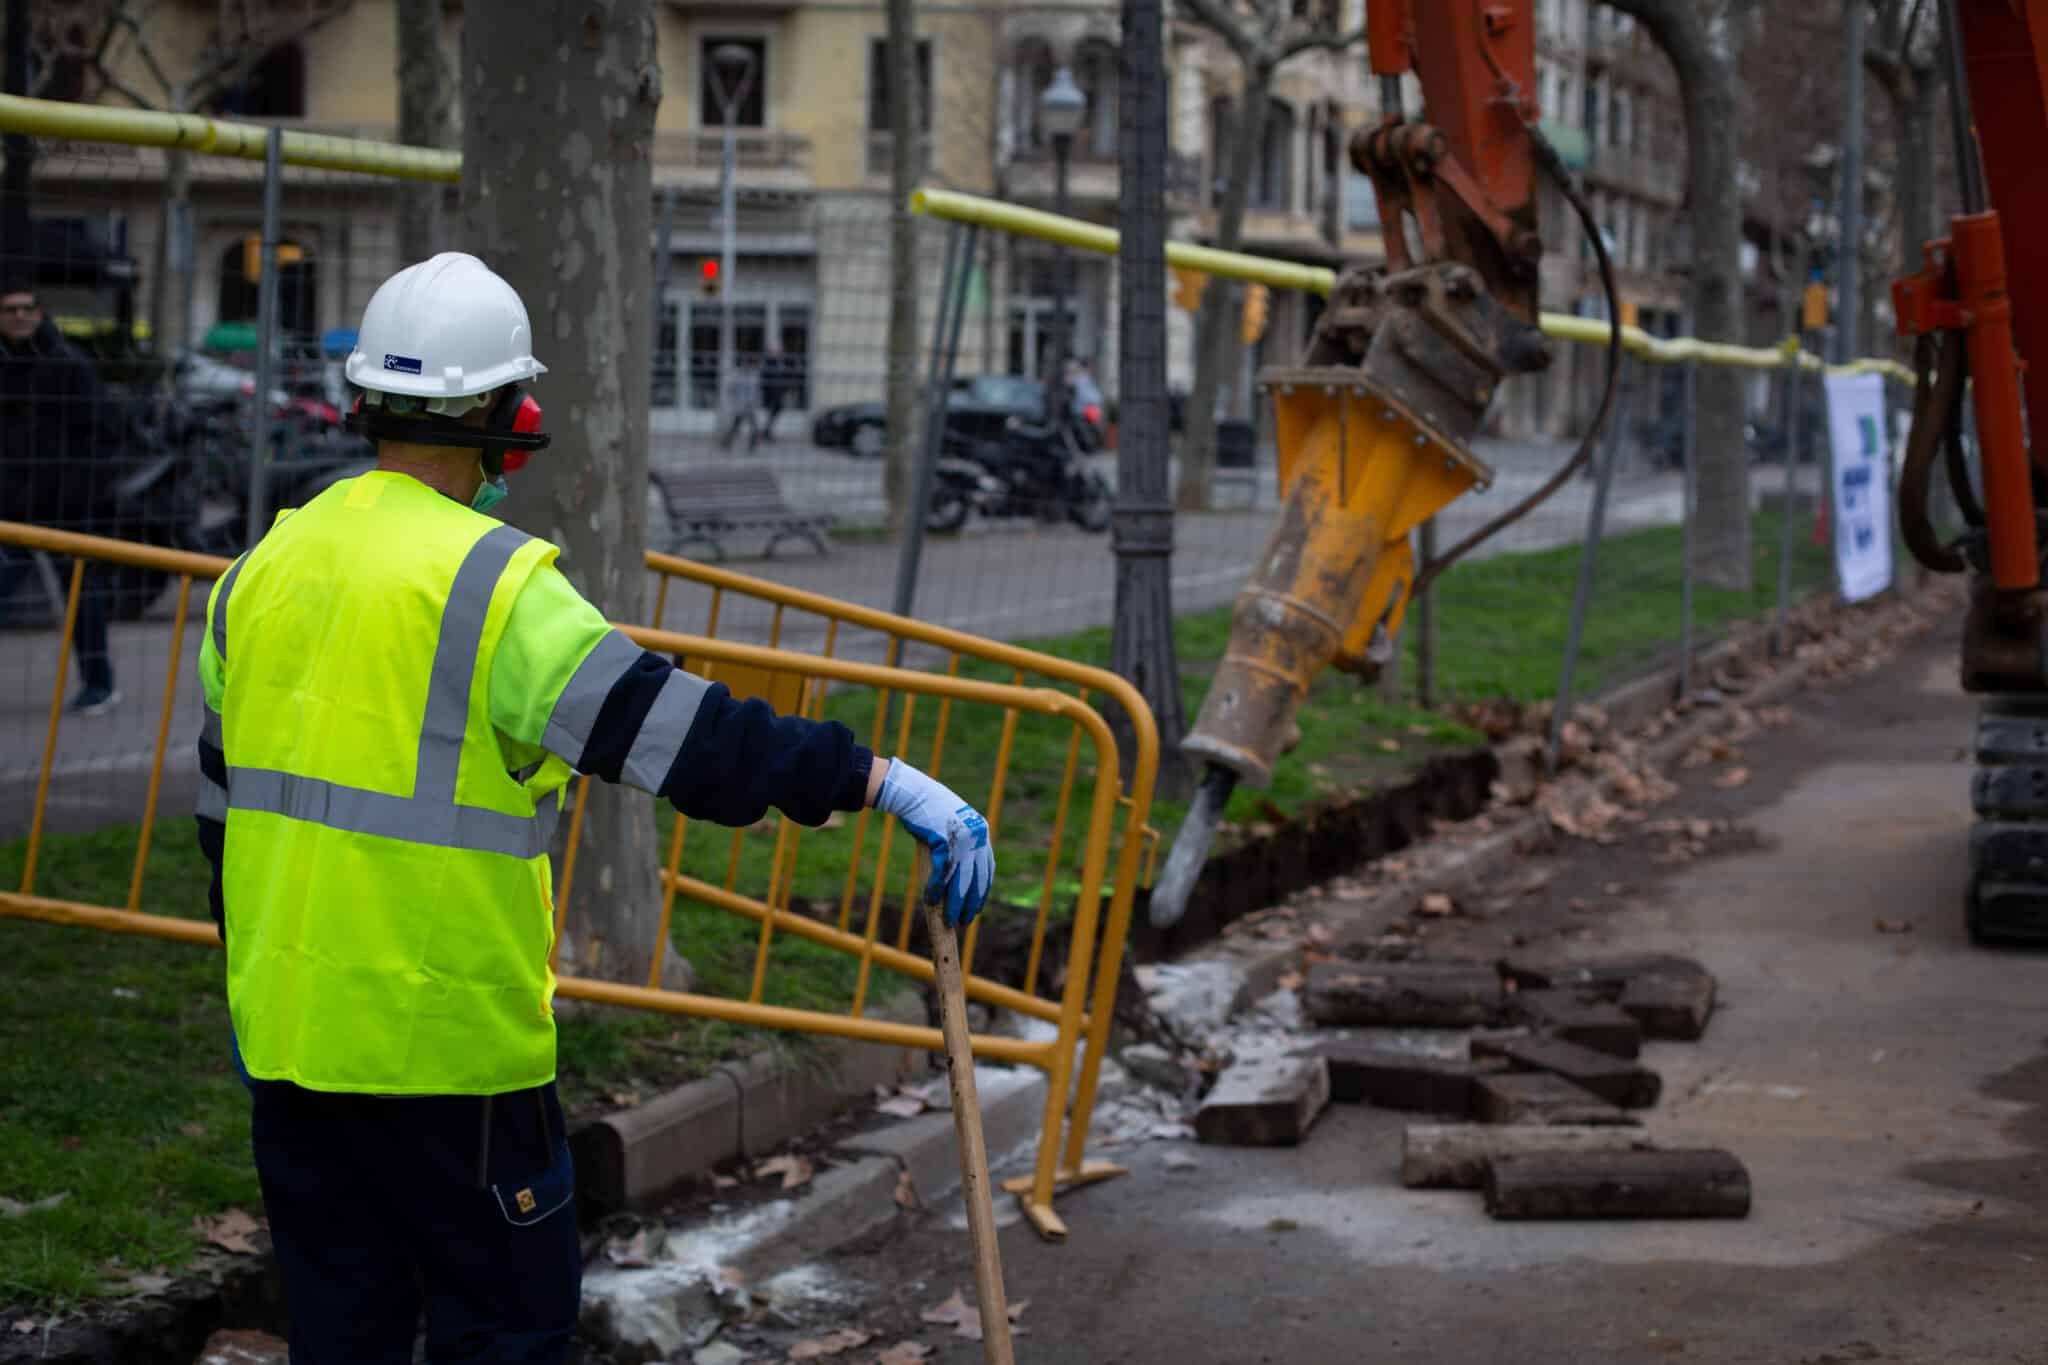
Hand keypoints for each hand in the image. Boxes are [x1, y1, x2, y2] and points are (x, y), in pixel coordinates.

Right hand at [873, 758, 994, 929]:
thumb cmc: (930, 812)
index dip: (982, 892)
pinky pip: (941, 873)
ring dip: (955, 904)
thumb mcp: (953, 828)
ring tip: (950, 920)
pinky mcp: (944, 841)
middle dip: (971, 904)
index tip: (977, 908)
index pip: (988, 870)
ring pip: (960, 882)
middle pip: (977, 880)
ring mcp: (961, 840)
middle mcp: (977, 837)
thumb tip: (957, 876)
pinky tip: (929, 901)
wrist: (914, 793)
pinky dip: (935, 889)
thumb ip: (961, 846)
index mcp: (982, 833)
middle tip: (964, 922)